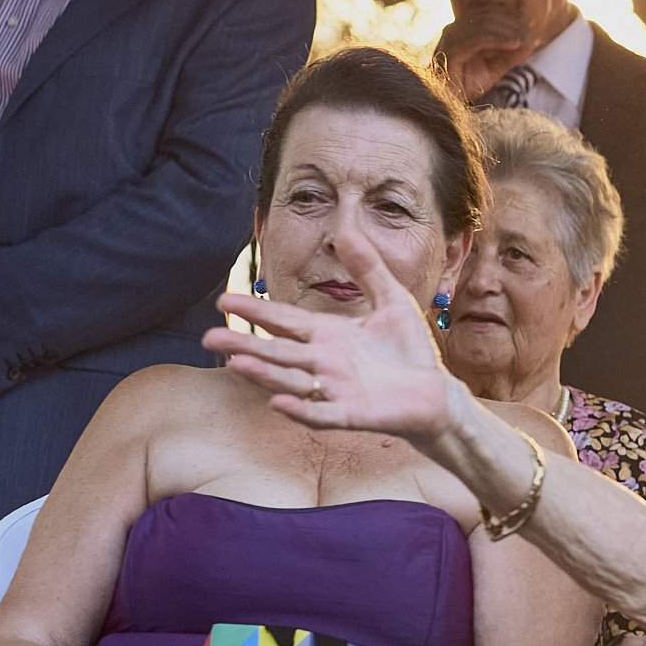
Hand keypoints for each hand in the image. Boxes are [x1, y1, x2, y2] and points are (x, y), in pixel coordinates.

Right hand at [207, 227, 461, 443]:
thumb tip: (346, 230)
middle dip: (245, 345)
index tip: (224, 300)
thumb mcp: (392, 300)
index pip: (285, 321)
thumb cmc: (410, 350)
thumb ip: (369, 268)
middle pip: (278, 352)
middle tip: (209, 338)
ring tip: (235, 363)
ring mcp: (336, 390)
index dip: (257, 312)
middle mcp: (324, 363)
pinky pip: (322, 414)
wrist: (436, 392)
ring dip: (264, 374)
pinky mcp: (354, 414)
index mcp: (328, 336)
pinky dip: (301, 410)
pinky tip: (278, 404)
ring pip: (292, 381)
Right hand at [436, 7, 538, 102]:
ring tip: (528, 40)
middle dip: (515, 24)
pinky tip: (514, 43)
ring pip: (485, 24)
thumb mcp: (497, 67)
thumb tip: (533, 41)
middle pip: (489, 15)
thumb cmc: (470, 84)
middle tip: (534, 36)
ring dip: (511, 31)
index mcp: (465, 27)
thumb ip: (512, 54)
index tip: (533, 25)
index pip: (491, 11)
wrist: (448, 102)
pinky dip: (499, 39)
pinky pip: (478, 38)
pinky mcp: (450, 49)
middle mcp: (456, 28)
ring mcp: (451, 36)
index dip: (513, 16)